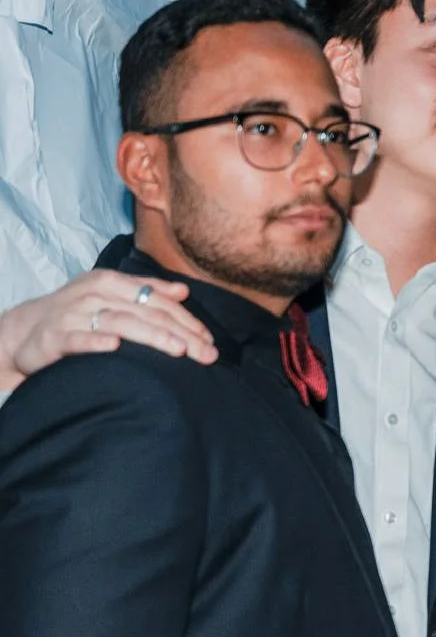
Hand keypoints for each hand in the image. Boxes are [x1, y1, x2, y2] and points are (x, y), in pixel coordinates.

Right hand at [0, 271, 216, 390]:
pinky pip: (79, 339)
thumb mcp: (111, 294)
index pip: (159, 301)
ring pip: (121, 323)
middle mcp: (95, 294)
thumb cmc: (78, 312)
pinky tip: (115, 347)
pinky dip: (96, 341)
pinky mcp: (55, 336)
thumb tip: (184, 292)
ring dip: (152, 336)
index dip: (187, 320)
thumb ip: (147, 290)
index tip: (209, 340)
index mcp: (111, 281)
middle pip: (147, 313)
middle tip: (206, 354)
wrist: (26, 329)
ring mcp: (74, 314)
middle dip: (181, 334)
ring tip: (178, 350)